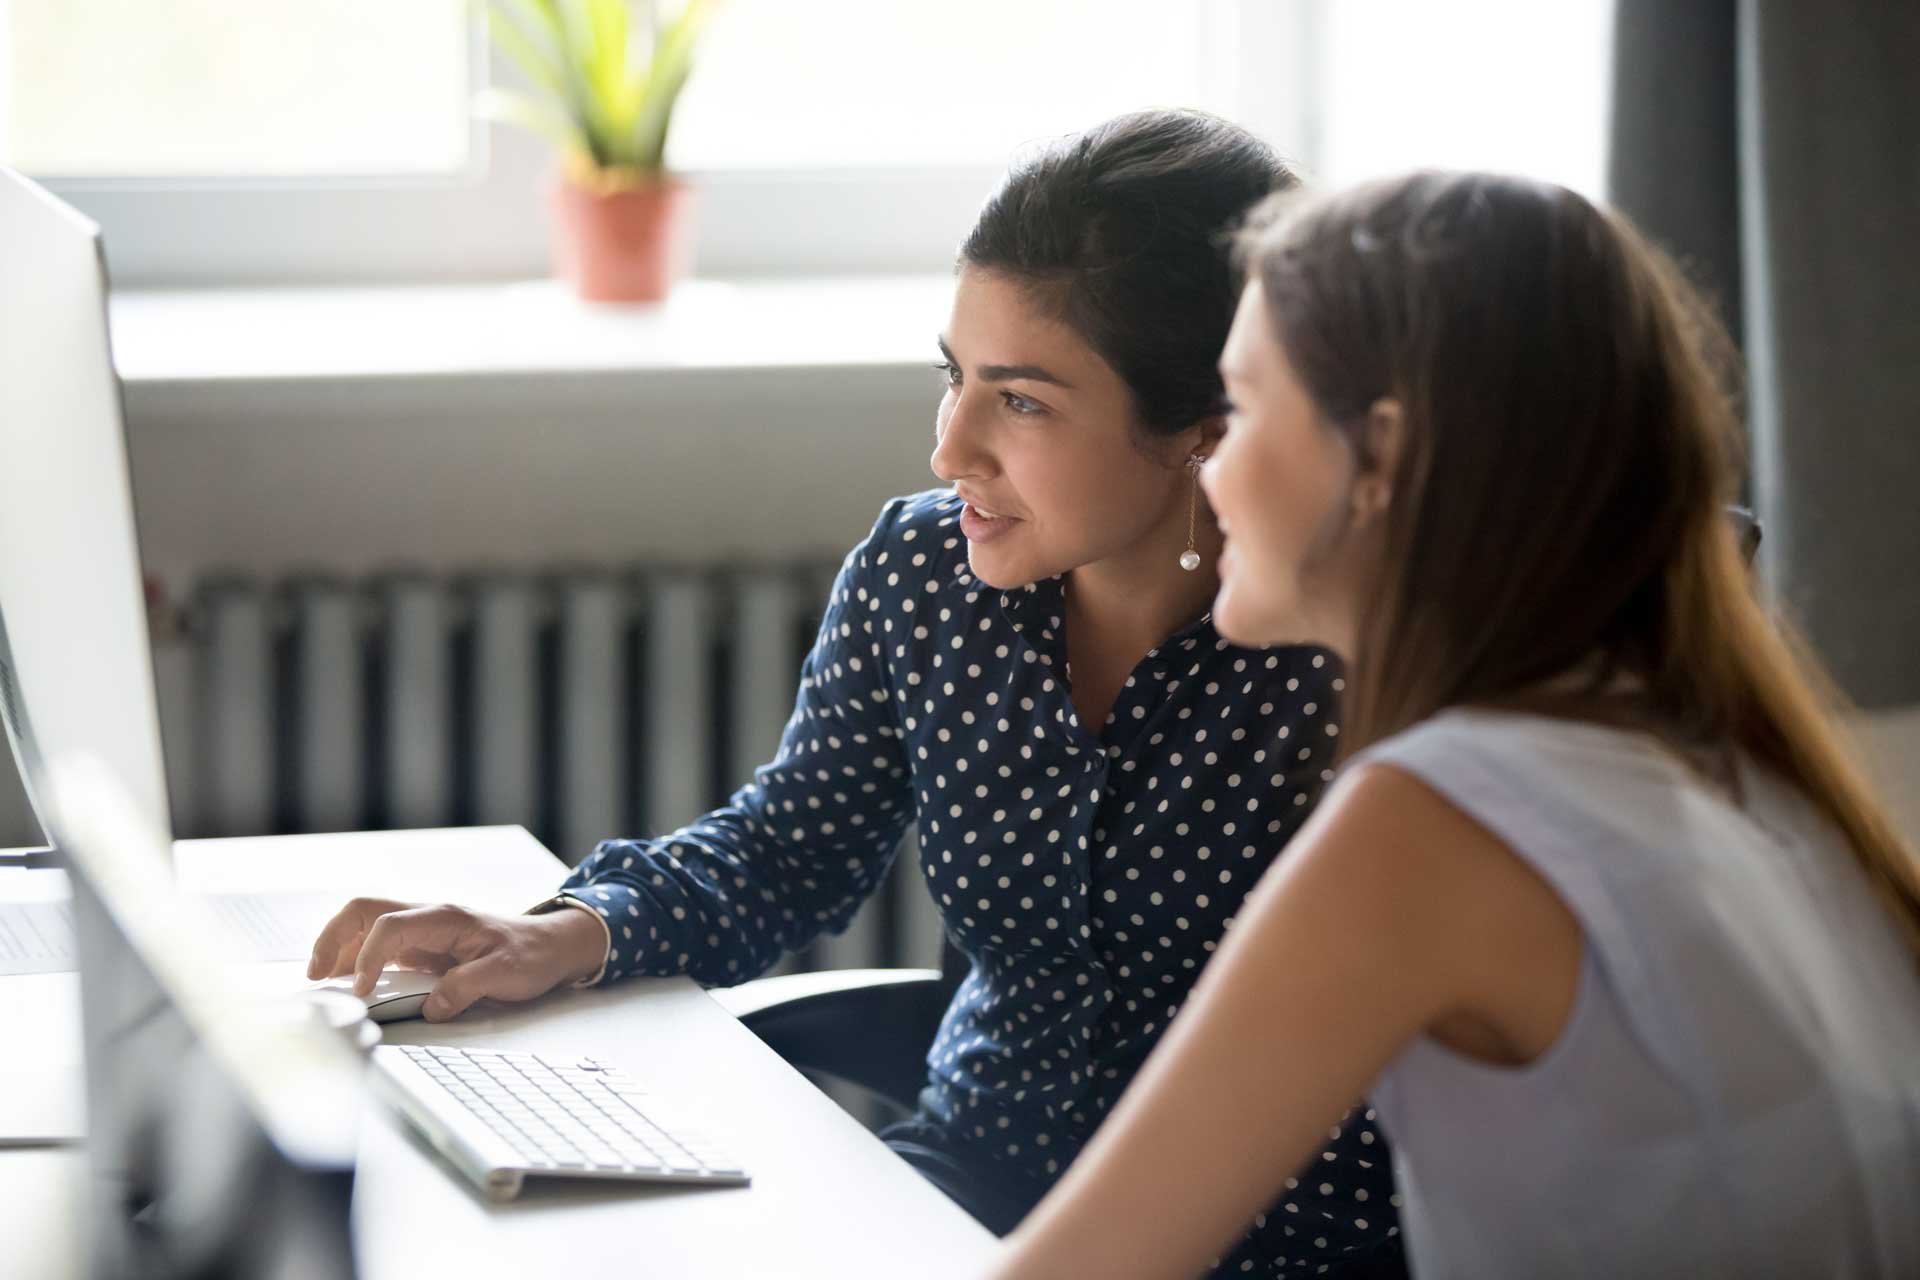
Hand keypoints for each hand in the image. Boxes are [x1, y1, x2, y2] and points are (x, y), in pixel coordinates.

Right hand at [306, 897, 608, 1021]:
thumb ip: (466, 988)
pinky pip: (377, 945)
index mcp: (444, 918)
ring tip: (320, 980)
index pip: (390, 927)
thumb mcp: (506, 974)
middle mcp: (427, 917)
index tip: (359, 990)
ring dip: (338, 947)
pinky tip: (346, 982)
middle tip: (315, 974)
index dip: (367, 956)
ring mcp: (422, 931)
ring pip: (365, 924)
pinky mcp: (421, 948)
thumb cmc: (531, 955)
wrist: (551, 946)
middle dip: (332, 937)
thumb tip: (431, 1007)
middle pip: (363, 910)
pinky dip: (354, 959)